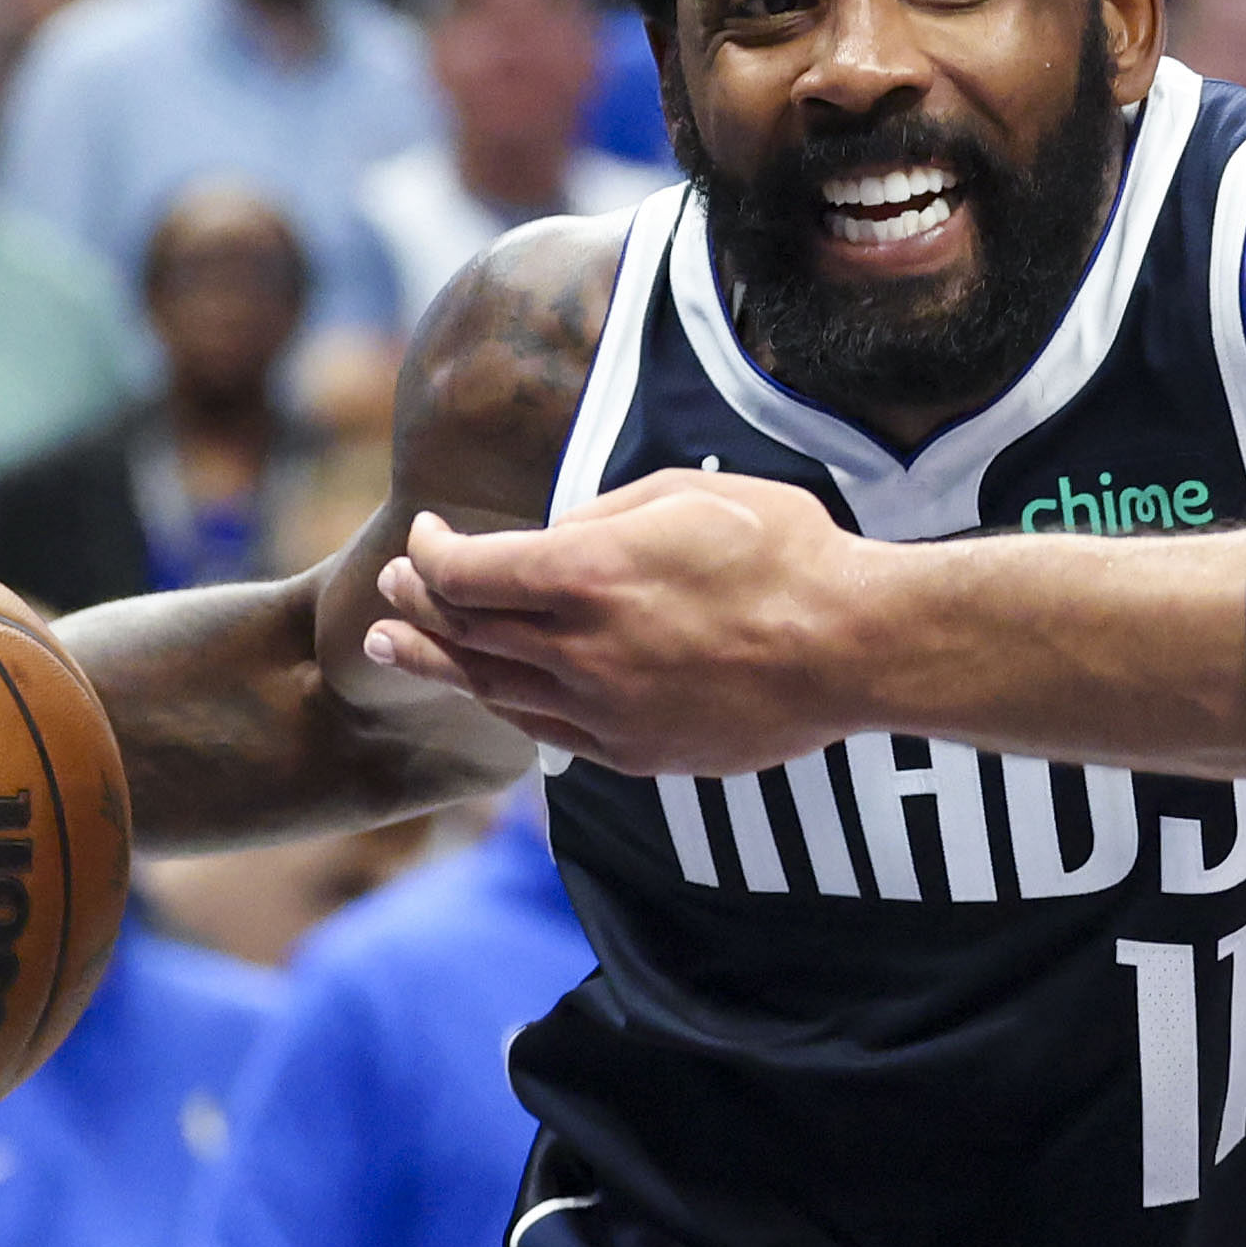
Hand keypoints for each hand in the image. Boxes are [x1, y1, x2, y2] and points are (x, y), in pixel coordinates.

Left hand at [368, 478, 876, 774]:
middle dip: (418, 604)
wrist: (853, 646)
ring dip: (437, 664)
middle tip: (392, 589)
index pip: (465, 570)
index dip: (430, 552)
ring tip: (396, 649)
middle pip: (465, 632)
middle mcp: (580, 649)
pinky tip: (489, 692)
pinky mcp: (636, 752)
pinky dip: (506, 706)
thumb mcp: (685, 493)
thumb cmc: (783, 552)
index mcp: (587, 574)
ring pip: (494, 689)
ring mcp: (605, 710)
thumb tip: (551, 540)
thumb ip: (599, 515)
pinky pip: (548, 732)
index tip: (428, 536)